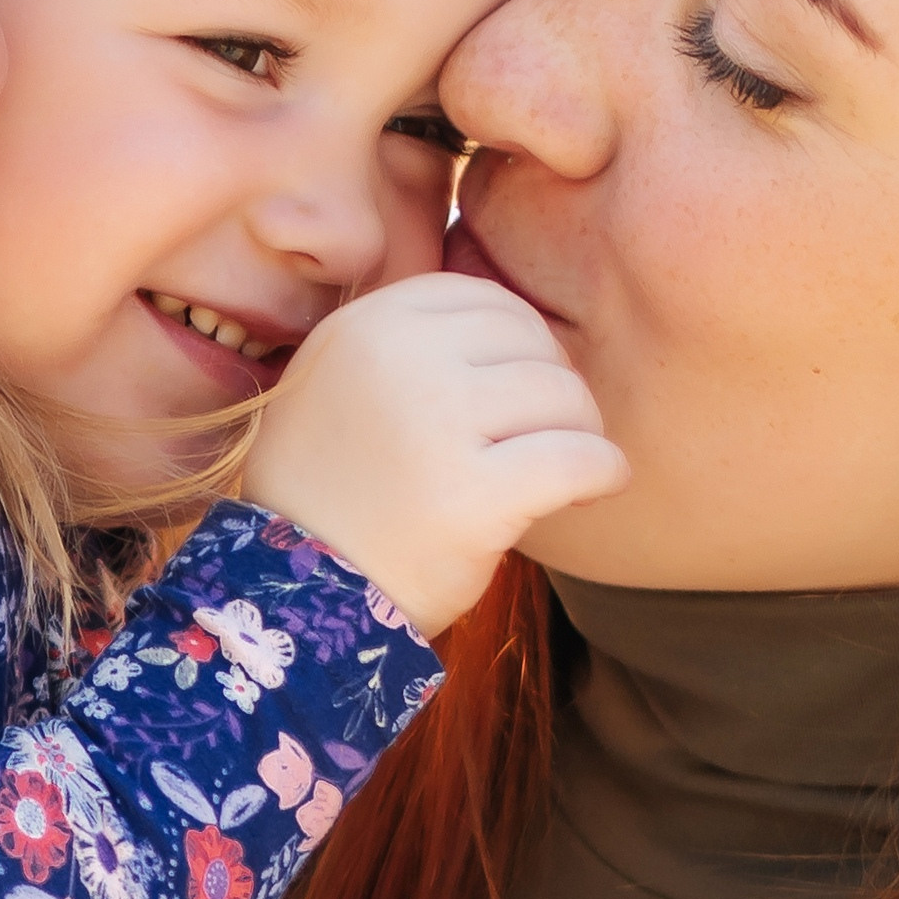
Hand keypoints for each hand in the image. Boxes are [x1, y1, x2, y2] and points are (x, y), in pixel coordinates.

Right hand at [243, 273, 628, 636]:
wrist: (296, 598)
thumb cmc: (333, 493)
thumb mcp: (339, 383)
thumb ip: (406, 343)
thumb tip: (521, 325)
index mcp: (366, 325)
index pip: (484, 299)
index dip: (521, 343)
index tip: (522, 391)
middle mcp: (397, 358)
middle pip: (531, 340)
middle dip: (554, 388)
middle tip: (547, 437)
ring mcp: (434, 423)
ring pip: (562, 395)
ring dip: (580, 432)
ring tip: (561, 471)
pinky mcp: (471, 495)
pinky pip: (578, 459)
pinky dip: (603, 472)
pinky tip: (595, 488)